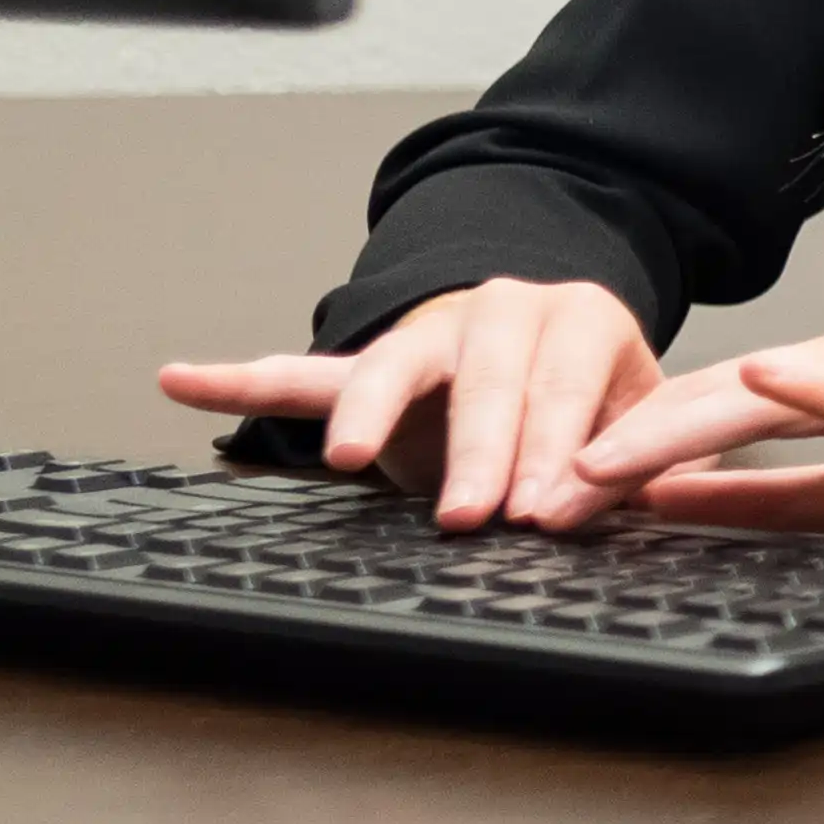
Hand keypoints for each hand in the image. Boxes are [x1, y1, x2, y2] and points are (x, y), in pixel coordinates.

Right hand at [161, 278, 666, 532]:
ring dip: (371, 415)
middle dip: (479, 451)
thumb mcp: (641, 430)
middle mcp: (505, 311)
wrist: (567, 351)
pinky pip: (303, 375)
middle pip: (485, 381)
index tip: (548, 512)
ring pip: (393, 368)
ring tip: (350, 455)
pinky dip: (241, 380)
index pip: (569, 390)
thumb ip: (637, 468)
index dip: (560, 452)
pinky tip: (181, 379)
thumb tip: (612, 506)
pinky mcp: (375, 368)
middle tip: (472, 513)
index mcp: (582, 321)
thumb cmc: (605, 408)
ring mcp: (431, 334)